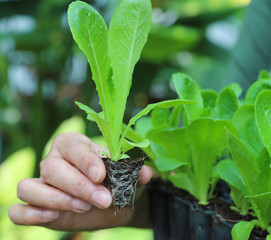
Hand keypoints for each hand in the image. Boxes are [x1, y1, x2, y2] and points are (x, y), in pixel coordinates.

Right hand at [8, 132, 151, 230]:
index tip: (102, 176)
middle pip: (52, 168)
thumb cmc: (120, 183)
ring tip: (83, 207)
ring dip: (56, 199)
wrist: (116, 204)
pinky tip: (53, 216)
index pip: (72, 147)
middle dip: (79, 186)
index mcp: (75, 145)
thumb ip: (136, 174)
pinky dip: (28, 214)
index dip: (85, 161)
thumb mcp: (131, 177)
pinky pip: (17, 210)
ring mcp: (43, 185)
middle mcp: (54, 161)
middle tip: (104, 199)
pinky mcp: (38, 208)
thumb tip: (144, 174)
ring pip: (29, 187)